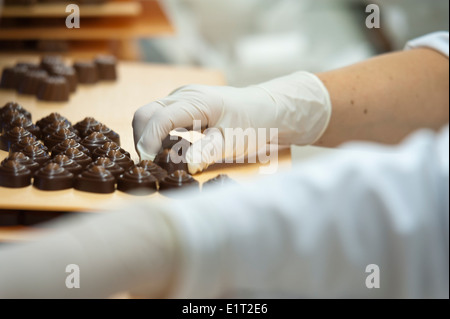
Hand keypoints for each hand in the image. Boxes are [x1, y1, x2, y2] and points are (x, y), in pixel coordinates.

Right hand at [133, 71, 331, 173]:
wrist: (268, 110)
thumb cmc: (254, 122)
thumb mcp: (233, 140)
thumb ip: (208, 151)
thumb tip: (186, 166)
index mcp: (195, 100)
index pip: (158, 118)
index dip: (148, 142)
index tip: (149, 164)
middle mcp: (183, 95)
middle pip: (145, 114)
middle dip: (142, 139)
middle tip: (152, 164)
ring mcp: (182, 98)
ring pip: (150, 116)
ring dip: (149, 138)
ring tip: (161, 160)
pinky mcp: (184, 106)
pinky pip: (162, 119)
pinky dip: (159, 136)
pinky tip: (171, 150)